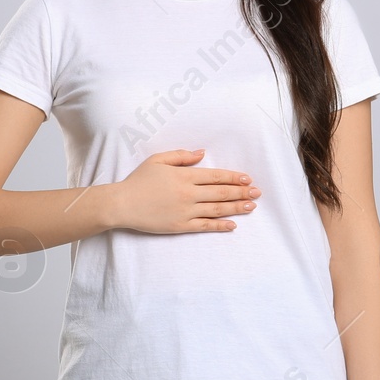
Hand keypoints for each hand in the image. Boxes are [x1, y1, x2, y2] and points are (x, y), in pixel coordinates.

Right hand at [108, 148, 258, 234]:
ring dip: (236, 208)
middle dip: (241, 192)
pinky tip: (233, 225)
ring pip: (217, 209)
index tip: (247, 179)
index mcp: (184, 176)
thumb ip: (181, 156)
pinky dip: (220, 225)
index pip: (215, 176)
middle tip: (257, 192)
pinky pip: (205, 226)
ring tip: (251, 206)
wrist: (122, 204)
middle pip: (221, 193)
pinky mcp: (180, 226)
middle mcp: (188, 193)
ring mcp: (185, 211)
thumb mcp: (158, 160)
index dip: (234, 177)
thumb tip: (202, 153)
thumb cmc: (138, 181)